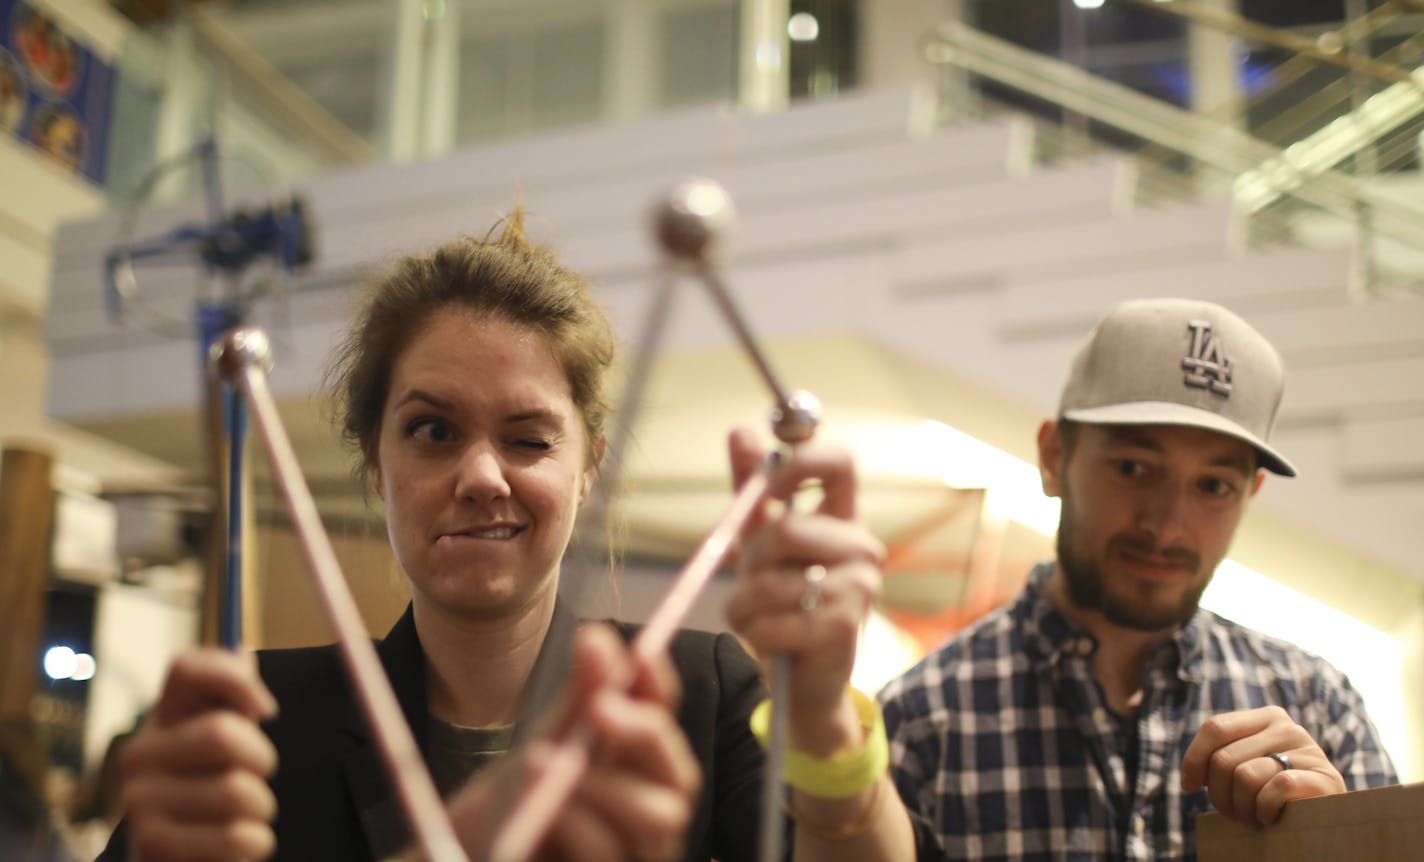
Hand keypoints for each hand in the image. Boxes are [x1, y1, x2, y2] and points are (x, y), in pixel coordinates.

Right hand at [120, 649, 278, 861]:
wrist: (184, 857)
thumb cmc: (213, 789)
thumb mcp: (229, 742)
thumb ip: (237, 700)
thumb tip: (245, 652)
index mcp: (163, 717)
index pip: (186, 667)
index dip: (236, 679)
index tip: (267, 710)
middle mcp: (140, 752)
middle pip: (221, 732)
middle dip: (262, 759)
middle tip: (260, 777)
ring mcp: (139, 799)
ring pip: (236, 791)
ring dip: (261, 808)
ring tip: (248, 814)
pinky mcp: (152, 844)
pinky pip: (236, 837)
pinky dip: (256, 843)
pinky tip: (244, 841)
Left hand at [445, 625, 698, 861]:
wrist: (478, 849)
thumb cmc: (521, 799)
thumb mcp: (544, 740)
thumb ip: (578, 696)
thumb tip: (598, 637)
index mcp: (640, 763)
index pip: (666, 716)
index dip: (660, 684)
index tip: (640, 652)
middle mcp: (652, 807)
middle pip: (680, 773)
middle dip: (642, 733)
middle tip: (597, 708)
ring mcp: (638, 851)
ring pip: (654, 815)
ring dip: (598, 784)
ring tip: (540, 765)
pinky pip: (610, 853)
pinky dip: (577, 826)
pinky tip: (542, 815)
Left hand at [722, 427, 884, 755]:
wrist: (803, 682)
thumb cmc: (783, 603)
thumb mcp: (762, 542)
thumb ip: (753, 490)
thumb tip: (741, 430)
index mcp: (844, 519)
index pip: (839, 462)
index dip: (799, 460)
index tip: (767, 481)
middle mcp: (862, 547)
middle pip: (788, 528)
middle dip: (751, 557)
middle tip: (749, 579)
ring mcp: (860, 588)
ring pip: (770, 581)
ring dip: (743, 604)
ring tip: (753, 616)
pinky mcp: (844, 629)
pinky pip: (771, 622)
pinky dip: (753, 633)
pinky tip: (766, 640)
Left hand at [1181, 705, 1346, 824]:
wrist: (1328, 819)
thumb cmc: (1277, 795)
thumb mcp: (1249, 766)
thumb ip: (1224, 756)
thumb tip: (1189, 776)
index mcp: (1266, 717)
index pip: (1215, 728)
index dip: (1194, 759)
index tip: (1189, 786)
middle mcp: (1288, 727)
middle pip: (1225, 758)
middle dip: (1219, 795)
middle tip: (1232, 813)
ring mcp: (1309, 750)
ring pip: (1245, 776)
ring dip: (1241, 807)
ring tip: (1251, 817)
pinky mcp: (1325, 777)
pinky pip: (1275, 789)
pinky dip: (1265, 810)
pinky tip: (1271, 818)